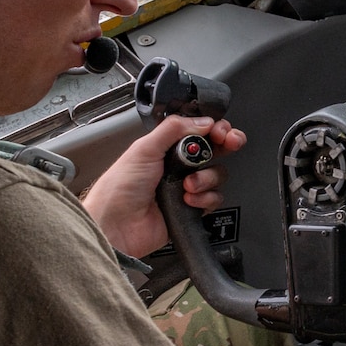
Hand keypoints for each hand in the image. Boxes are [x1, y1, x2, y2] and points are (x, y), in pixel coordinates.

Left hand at [83, 116, 246, 257]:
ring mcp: (186, 187)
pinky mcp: (192, 208)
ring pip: (216, 175)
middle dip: (226, 144)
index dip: (215, 128)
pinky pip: (213, 199)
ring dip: (207, 178)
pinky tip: (187, 201)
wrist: (116, 226)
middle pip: (215, 150)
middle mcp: (178, 166)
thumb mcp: (144, 149)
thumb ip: (174, 129)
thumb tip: (204, 120)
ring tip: (188, 184)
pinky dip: (205, 199)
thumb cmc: (119, 189)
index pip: (199, 131)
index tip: (221, 130)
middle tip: (228, 143)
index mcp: (166, 147)